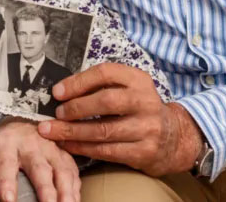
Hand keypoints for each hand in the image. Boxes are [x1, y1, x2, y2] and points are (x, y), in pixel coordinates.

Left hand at [0, 118, 79, 201]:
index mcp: (7, 144)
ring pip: (61, 172)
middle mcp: (32, 145)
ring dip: (66, 192)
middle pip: (39, 170)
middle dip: (45, 191)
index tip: (8, 201)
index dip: (7, 183)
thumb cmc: (4, 140)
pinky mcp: (65, 154)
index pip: (5, 165)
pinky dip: (76, 189)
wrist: (26, 116)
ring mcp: (51, 149)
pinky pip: (74, 173)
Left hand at [37, 62, 202, 176]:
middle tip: (56, 114)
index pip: (106, 73)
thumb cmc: (138, 109)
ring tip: (51, 132)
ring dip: (73, 131)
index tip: (57, 92)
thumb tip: (61, 91)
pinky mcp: (144, 152)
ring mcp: (147, 128)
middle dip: (76, 108)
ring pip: (104, 130)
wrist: (173, 138)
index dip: (79, 82)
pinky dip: (83, 148)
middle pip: (106, 102)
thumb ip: (102, 86)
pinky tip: (68, 145)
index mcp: (139, 80)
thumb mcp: (129, 89)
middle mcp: (145, 102)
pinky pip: (107, 151)